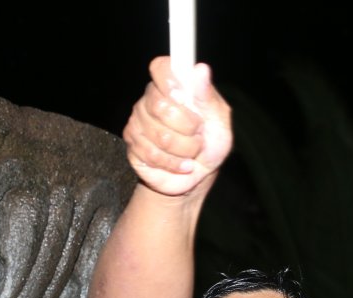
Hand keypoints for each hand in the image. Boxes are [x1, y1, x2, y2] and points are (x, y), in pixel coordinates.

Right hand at [122, 56, 232, 196]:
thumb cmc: (210, 143)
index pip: (161, 68)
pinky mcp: (133, 145)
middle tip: (198, 134)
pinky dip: (174, 163)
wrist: (200, 174)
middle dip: (187, 126)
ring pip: (159, 135)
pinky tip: (182, 163)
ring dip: (185, 149)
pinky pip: (152, 154)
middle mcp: (151, 100)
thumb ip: (207, 96)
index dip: (170, 81)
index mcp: (173, 87)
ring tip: (192, 151)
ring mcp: (138, 122)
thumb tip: (201, 69)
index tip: (184, 97)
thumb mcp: (219, 120)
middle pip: (160, 105)